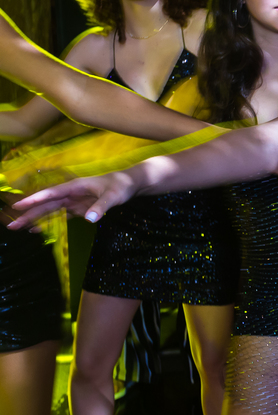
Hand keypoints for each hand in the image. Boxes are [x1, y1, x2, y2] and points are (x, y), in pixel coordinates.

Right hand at [8, 171, 138, 228]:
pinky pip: (59, 216)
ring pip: (49, 211)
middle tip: (12, 225)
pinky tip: (36, 229)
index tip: (18, 206)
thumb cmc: (120, 186)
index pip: (51, 194)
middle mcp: (70, 193)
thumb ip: (101, 207)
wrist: (130, 184)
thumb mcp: (113, 196)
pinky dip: (48, 223)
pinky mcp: (77, 208)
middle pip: (45, 204)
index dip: (34, 199)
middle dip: (28, 214)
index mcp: (74, 186)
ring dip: (34, 219)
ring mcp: (72, 201)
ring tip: (19, 228)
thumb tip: (90, 219)